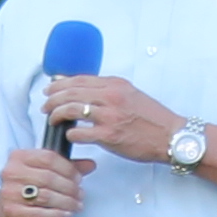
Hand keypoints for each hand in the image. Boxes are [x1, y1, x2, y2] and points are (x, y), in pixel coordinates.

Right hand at [0, 149, 95, 216]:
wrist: (6, 213)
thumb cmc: (26, 189)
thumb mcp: (43, 173)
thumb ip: (66, 167)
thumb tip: (90, 165)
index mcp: (18, 157)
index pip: (49, 157)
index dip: (68, 168)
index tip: (79, 178)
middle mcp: (11, 172)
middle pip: (49, 178)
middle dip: (70, 188)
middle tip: (80, 194)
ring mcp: (9, 192)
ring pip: (46, 196)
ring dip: (66, 202)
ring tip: (76, 205)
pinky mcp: (12, 211)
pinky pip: (40, 213)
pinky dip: (56, 214)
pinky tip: (66, 214)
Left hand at [44, 72, 190, 163]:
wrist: (170, 136)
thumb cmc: (152, 118)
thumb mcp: (131, 94)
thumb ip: (108, 91)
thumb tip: (84, 90)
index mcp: (115, 85)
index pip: (79, 79)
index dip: (60, 84)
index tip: (50, 90)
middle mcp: (111, 97)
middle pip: (71, 92)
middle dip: (53, 99)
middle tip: (45, 106)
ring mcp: (109, 116)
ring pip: (71, 110)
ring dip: (57, 115)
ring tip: (52, 119)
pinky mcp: (109, 136)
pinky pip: (79, 133)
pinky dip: (71, 134)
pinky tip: (70, 135)